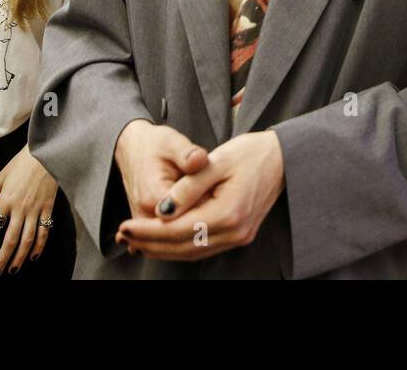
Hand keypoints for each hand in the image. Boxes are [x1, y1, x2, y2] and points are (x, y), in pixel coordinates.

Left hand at [0, 145, 59, 275]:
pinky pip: (44, 231)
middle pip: (10, 240)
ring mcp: (36, 210)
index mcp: (5, 200)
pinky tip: (34, 255)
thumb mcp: (0, 176)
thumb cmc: (22, 162)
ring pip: (28, 240)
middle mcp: (20, 208)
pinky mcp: (48, 208)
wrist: (47, 152)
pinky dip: (40, 246)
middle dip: (2, 259)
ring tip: (13, 269)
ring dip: (19, 257)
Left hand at [115, 131, 284, 261]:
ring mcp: (239, 237)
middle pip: (183, 247)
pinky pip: (203, 247)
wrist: (283, 158)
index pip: (178, 229)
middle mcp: (235, 232)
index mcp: (229, 213)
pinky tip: (163, 240)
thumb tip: (162, 212)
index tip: (123, 225)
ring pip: (192, 252)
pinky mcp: (239, 235)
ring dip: (163, 249)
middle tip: (123, 235)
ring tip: (137, 239)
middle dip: (150, 243)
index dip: (148, 230)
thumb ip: (187, 187)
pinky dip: (180, 246)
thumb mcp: (215, 162)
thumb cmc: (250, 153)